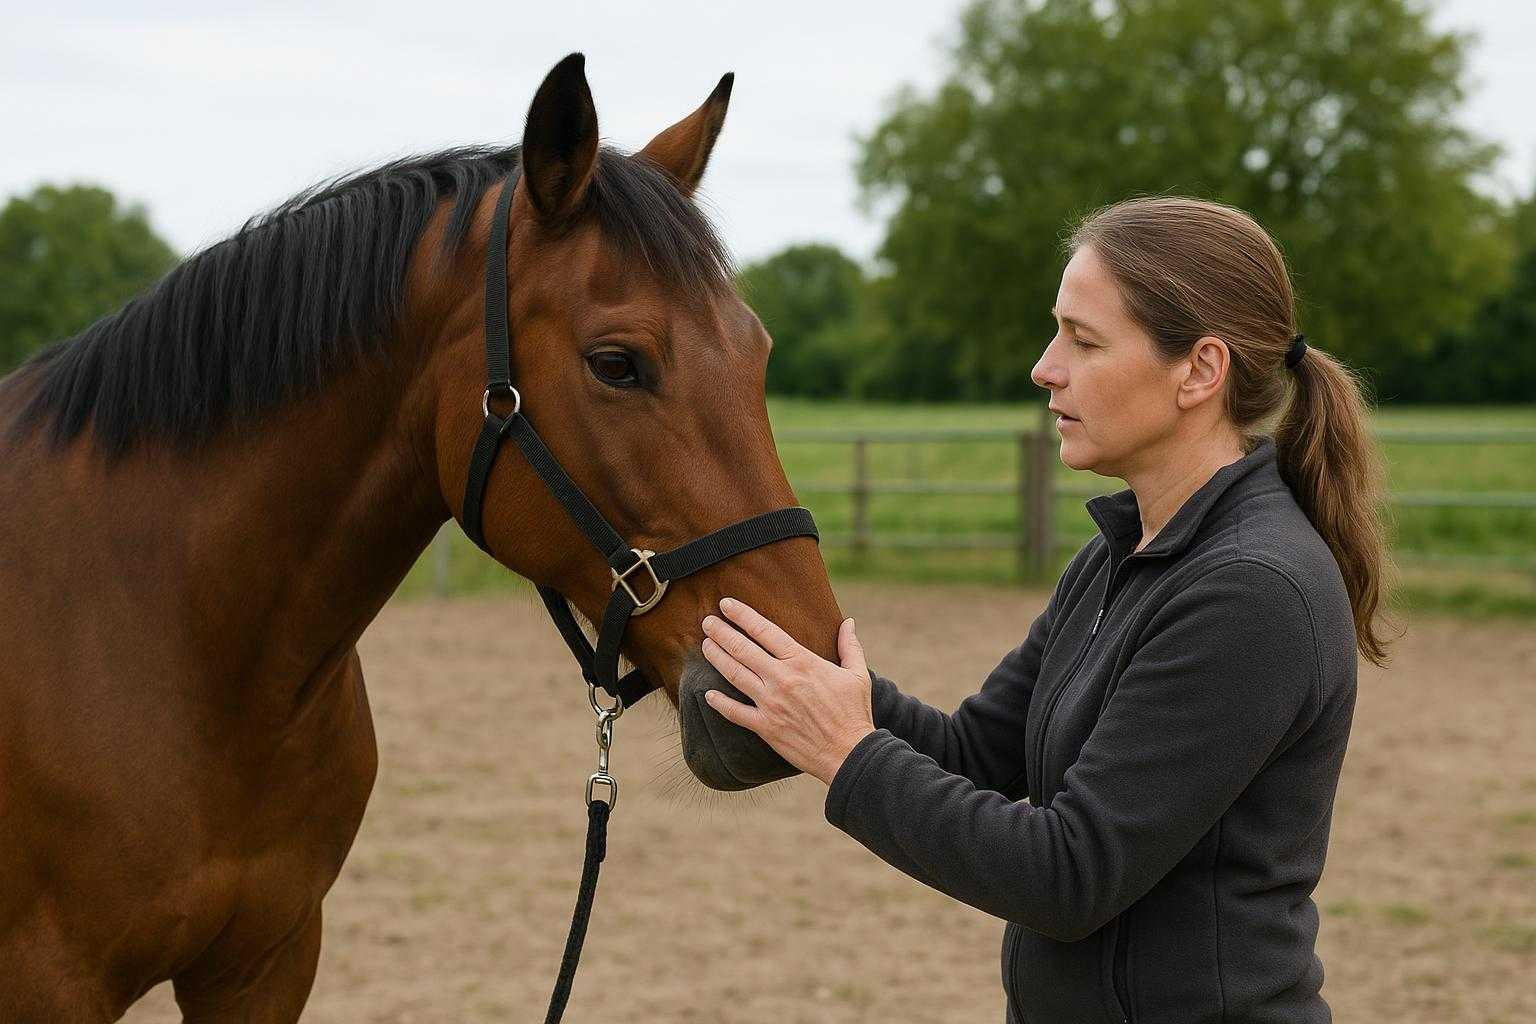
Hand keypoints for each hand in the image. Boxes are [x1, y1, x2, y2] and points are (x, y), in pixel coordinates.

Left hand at [700, 598, 874, 785]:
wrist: (849, 753)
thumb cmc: (854, 713)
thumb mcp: (857, 674)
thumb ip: (849, 646)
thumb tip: (849, 622)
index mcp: (802, 662)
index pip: (764, 630)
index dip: (742, 615)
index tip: (726, 604)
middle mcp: (781, 679)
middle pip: (742, 649)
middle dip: (721, 632)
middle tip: (707, 621)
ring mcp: (770, 703)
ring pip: (734, 674)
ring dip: (716, 657)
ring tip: (705, 645)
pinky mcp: (765, 727)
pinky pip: (735, 712)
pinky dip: (719, 703)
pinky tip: (707, 694)